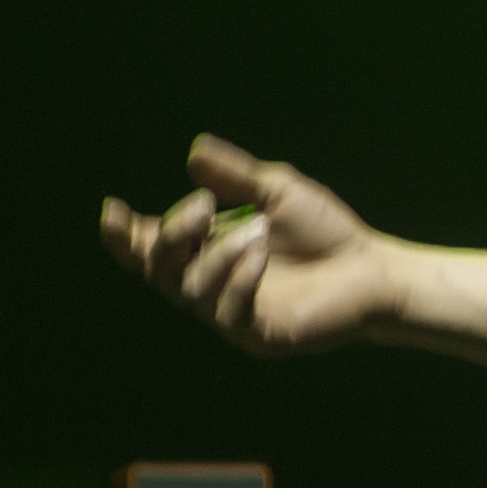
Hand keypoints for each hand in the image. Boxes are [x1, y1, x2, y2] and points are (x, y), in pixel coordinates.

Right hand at [98, 134, 400, 354]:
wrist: (374, 269)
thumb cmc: (326, 233)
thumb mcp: (278, 192)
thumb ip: (236, 176)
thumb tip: (194, 152)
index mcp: (206, 250)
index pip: (150, 249)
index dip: (123, 236)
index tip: (112, 210)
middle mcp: (210, 285)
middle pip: (158, 268)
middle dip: (172, 233)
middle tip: (203, 206)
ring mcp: (231, 314)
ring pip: (190, 290)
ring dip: (217, 254)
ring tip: (257, 230)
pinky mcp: (258, 335)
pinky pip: (228, 312)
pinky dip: (239, 278)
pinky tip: (260, 254)